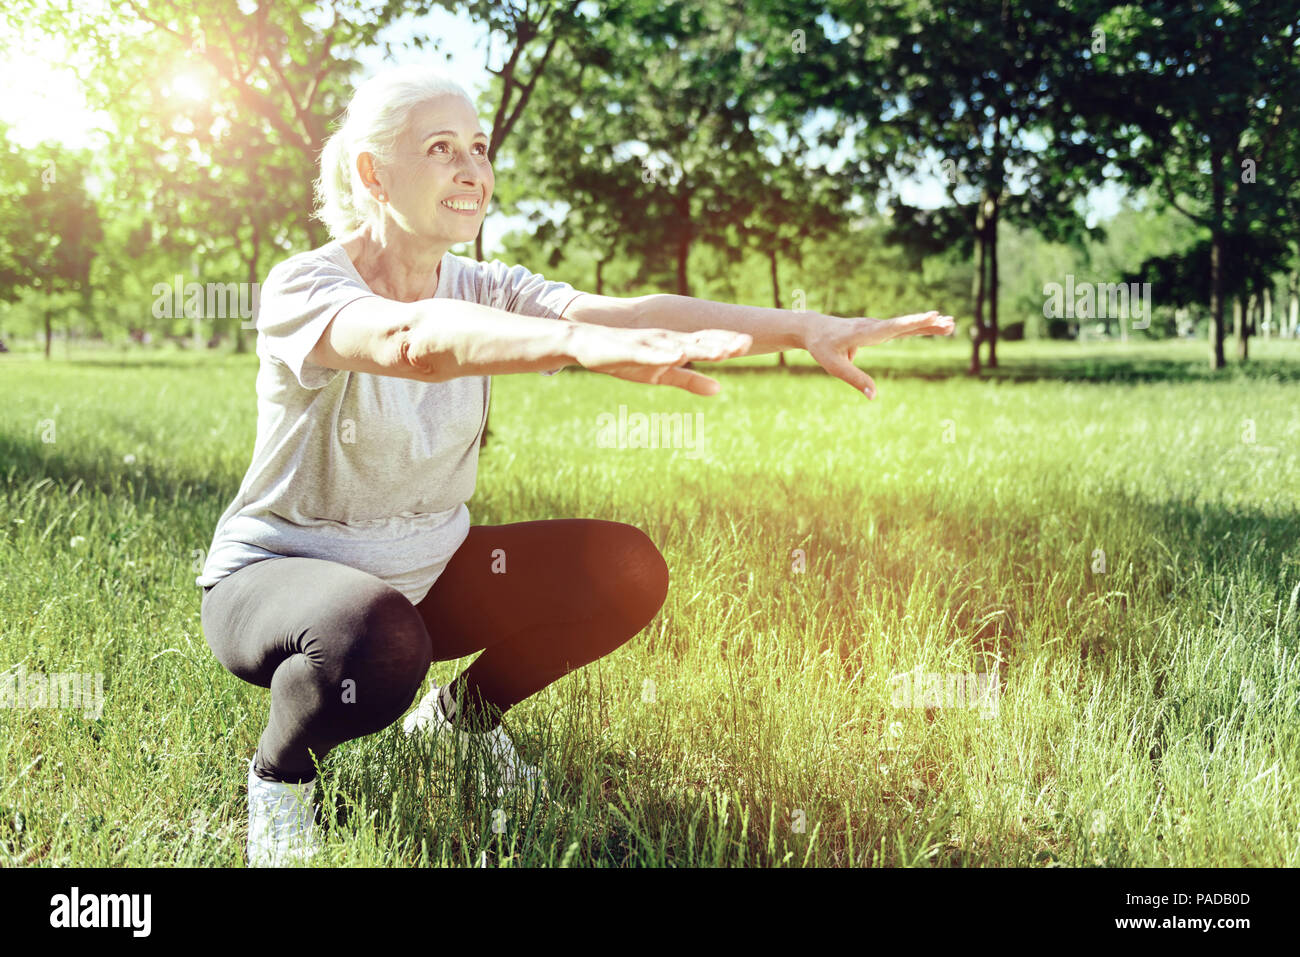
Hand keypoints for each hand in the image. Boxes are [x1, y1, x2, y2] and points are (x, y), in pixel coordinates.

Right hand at [569, 325, 752, 394]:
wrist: (587, 345)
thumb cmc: (626, 358)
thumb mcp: (662, 375)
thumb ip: (690, 380)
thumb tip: (719, 389)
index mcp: (676, 346)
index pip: (706, 344)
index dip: (727, 344)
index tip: (750, 344)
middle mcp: (666, 340)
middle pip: (698, 341)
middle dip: (722, 342)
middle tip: (748, 342)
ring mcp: (649, 343)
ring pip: (679, 345)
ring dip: (700, 347)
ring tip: (722, 350)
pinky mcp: (630, 349)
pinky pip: (650, 352)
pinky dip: (665, 353)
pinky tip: (679, 354)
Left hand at [802, 311, 954, 397]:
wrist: (814, 329)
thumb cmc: (822, 347)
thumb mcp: (834, 366)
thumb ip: (855, 380)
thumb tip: (874, 396)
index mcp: (864, 333)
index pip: (892, 327)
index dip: (912, 323)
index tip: (931, 316)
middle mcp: (874, 326)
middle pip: (905, 325)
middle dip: (928, 324)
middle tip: (951, 323)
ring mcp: (878, 326)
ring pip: (907, 325)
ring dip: (929, 324)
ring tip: (952, 324)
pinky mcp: (879, 329)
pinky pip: (902, 327)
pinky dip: (919, 325)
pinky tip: (934, 325)